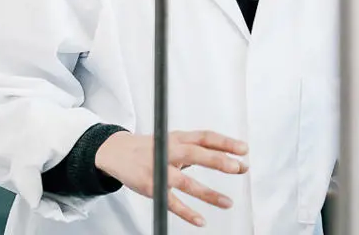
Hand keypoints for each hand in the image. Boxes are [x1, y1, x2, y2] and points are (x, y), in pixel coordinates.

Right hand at [93, 130, 248, 226]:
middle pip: (194, 154)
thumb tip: (235, 161)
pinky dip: (187, 213)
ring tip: (227, 202)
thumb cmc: (149, 148)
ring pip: (185, 182)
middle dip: (217, 160)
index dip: (224, 142)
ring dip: (208, 193)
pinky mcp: (151, 187)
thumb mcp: (172, 141)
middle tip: (237, 167)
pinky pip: (171, 202)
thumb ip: (200, 149)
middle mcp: (167, 151)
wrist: (115, 152)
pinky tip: (200, 220)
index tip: (244, 149)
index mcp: (176, 138)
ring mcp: (158, 170)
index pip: (203, 137)